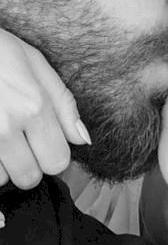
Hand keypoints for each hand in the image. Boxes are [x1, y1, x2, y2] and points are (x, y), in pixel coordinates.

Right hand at [0, 29, 89, 188]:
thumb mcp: (36, 64)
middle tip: (22, 141)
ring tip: (2, 135)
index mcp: (33, 107)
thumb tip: (83, 139)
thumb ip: (63, 104)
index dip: (54, 153)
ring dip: (4, 165)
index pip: (58, 161)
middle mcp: (7, 127)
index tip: (46, 142)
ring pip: (1, 179)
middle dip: (30, 164)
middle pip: (30, 177)